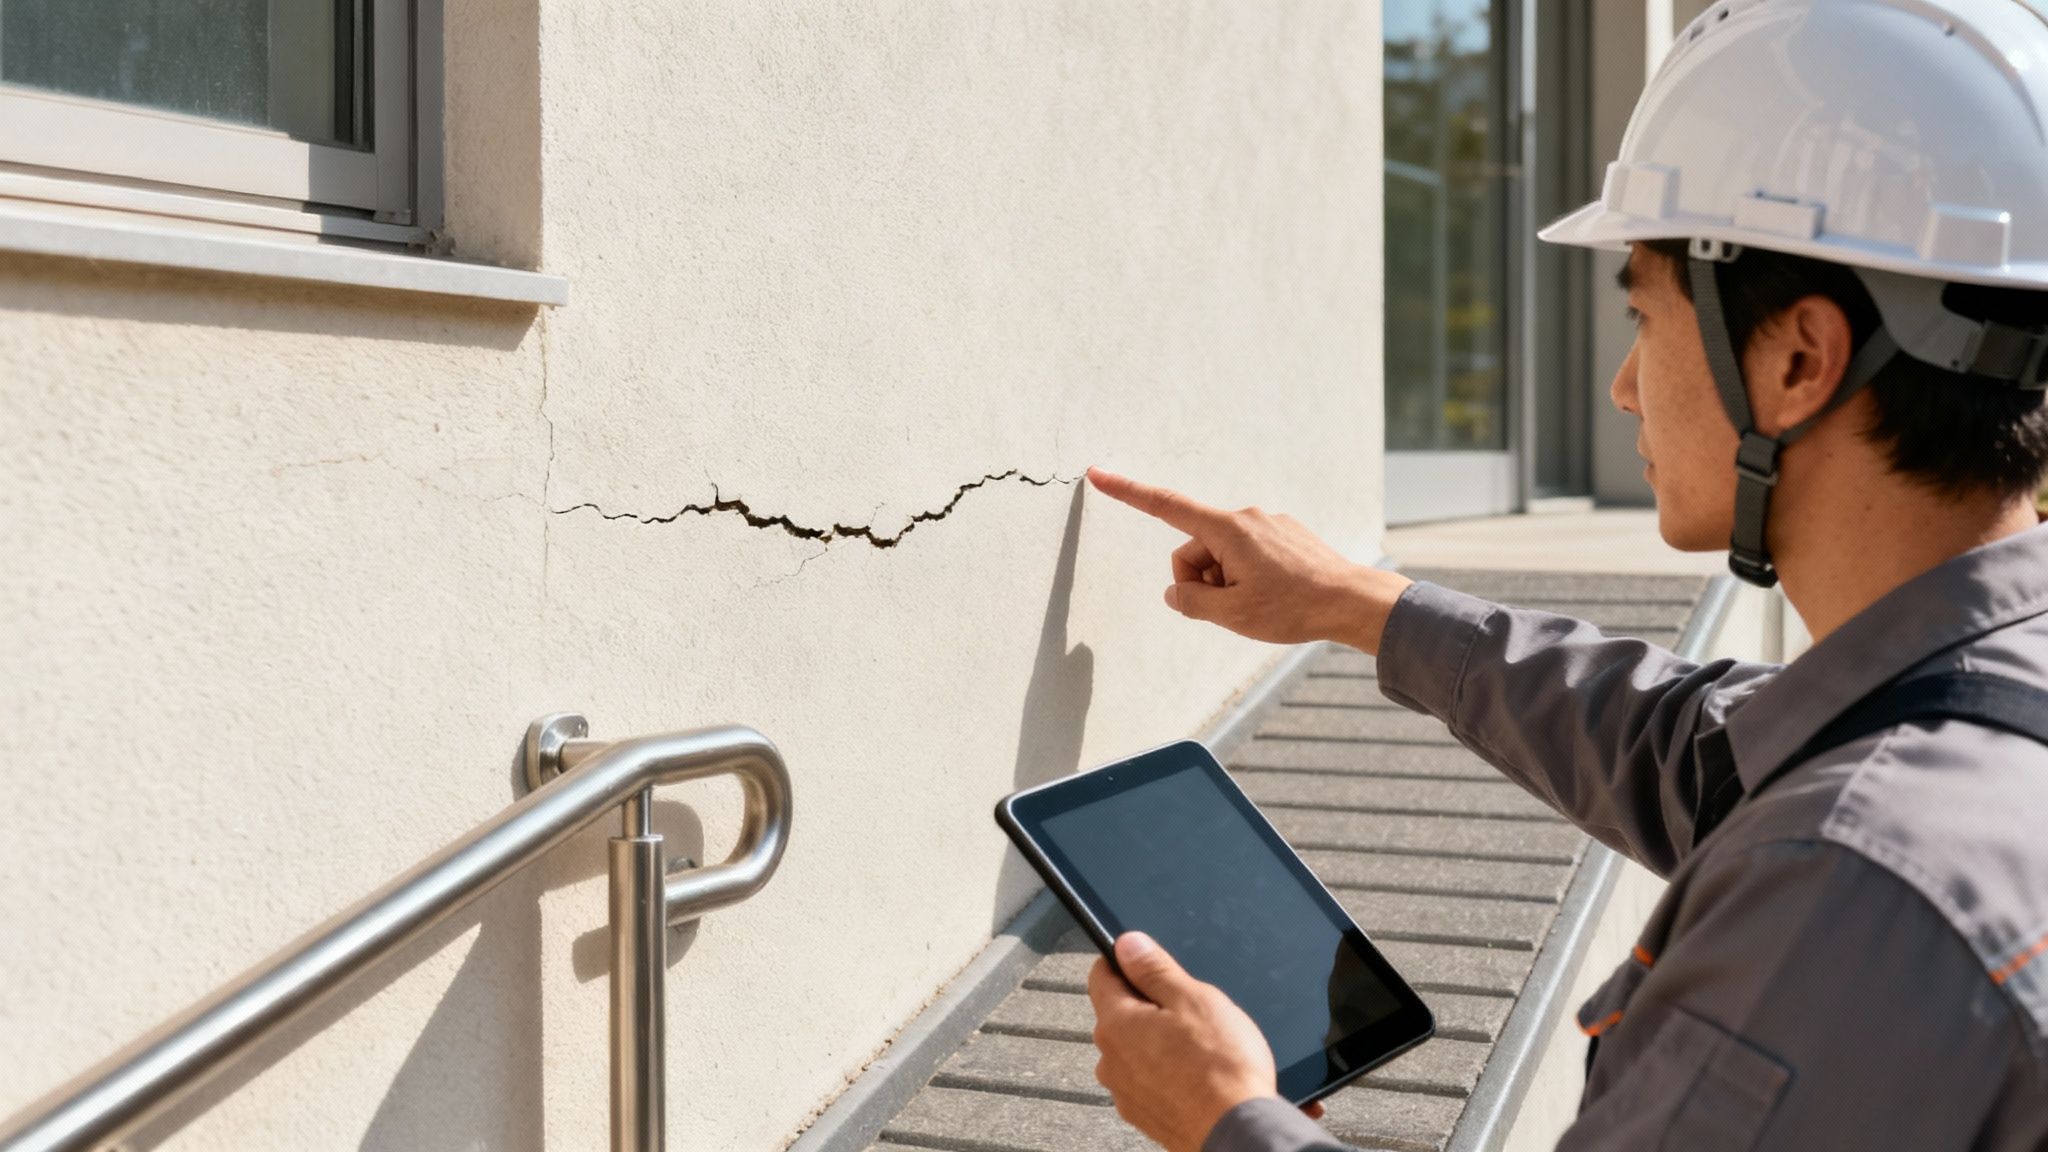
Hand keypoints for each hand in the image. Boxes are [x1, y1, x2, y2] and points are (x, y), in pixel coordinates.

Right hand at [1087, 468, 1412, 652]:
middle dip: (1201, 579)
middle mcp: (1246, 517)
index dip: (1128, 492)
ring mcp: (1268, 524)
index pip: (1165, 507)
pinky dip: (1247, 576)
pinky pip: (1247, 554)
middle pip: (1195, 548)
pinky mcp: (1284, 535)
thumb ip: (1191, 601)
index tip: (1098, 474)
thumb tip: (1176, 592)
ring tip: (1259, 604)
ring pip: (1222, 555)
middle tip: (1230, 608)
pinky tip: (1275, 595)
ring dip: (1227, 581)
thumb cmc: (1293, 608)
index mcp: (1228, 529)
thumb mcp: (1231, 614)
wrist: (1352, 601)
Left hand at [1088, 932, 1285, 1151]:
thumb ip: (1155, 969)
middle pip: (1120, 1013)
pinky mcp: (1143, 1114)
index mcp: (1116, 1023)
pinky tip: (1197, 1075)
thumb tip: (1129, 945)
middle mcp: (1110, 1059)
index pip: (1100, 975)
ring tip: (1200, 1049)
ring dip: (1159, 1042)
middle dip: (1150, 1006)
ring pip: (1135, 1048)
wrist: (1237, 1134)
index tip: (1147, 962)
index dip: (1125, 962)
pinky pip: (1148, 1079)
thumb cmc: (1221, 1070)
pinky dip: (1167, 1072)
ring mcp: (1124, 1091)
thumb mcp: (1193, 999)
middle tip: (1190, 1012)